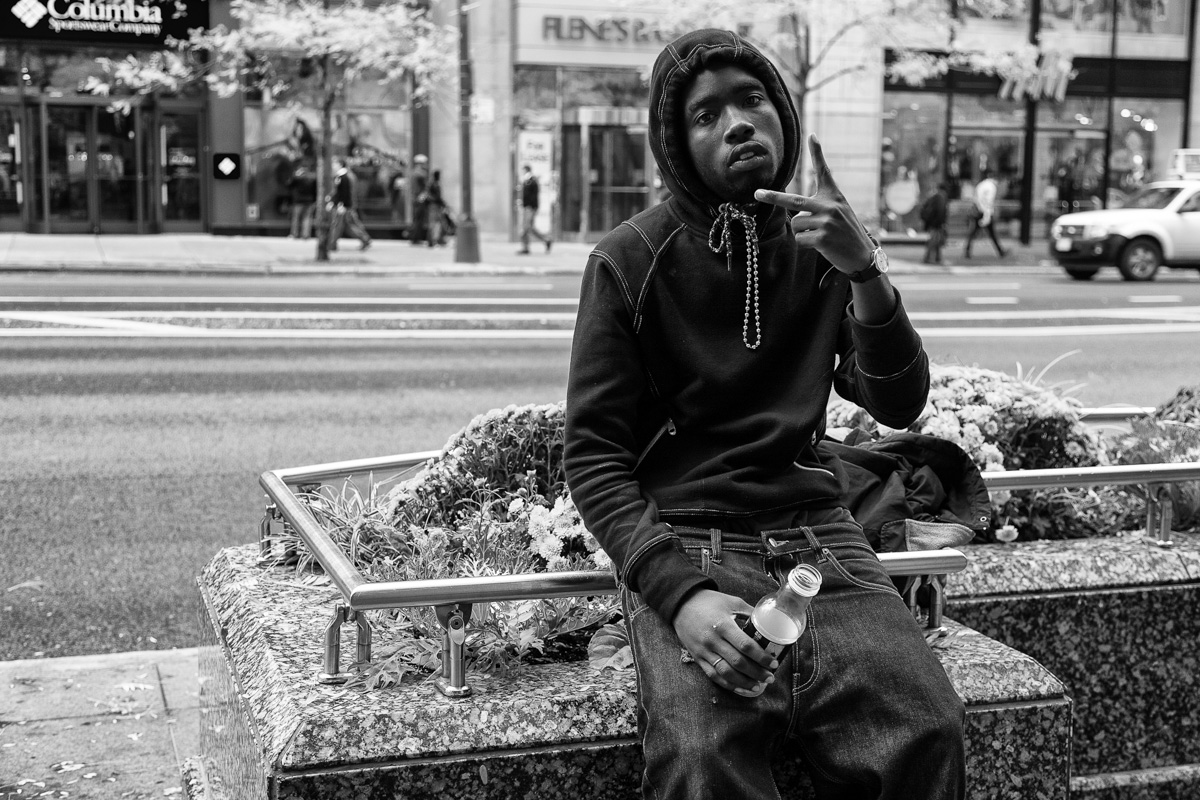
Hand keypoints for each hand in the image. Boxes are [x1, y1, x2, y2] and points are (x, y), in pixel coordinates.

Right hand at [673, 589, 777, 696]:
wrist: (681, 604)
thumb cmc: (710, 601)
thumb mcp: (732, 602)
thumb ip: (750, 613)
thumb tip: (770, 624)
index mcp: (723, 624)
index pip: (745, 646)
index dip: (761, 657)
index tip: (774, 663)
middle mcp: (712, 640)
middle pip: (738, 662)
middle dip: (757, 673)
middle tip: (770, 677)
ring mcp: (704, 651)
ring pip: (726, 673)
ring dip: (744, 682)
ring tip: (758, 686)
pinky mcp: (697, 658)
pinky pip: (713, 675)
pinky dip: (728, 684)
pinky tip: (740, 688)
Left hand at [754, 134, 874, 274]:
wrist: (862, 255)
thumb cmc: (846, 232)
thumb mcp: (839, 211)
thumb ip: (821, 204)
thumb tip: (797, 209)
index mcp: (833, 196)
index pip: (824, 171)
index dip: (817, 153)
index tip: (811, 135)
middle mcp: (830, 206)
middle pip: (794, 200)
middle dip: (773, 197)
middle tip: (757, 194)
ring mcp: (827, 222)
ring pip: (795, 224)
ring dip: (801, 232)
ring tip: (817, 235)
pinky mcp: (823, 238)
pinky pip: (800, 239)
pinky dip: (805, 243)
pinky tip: (819, 245)